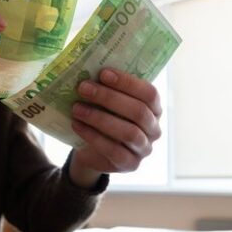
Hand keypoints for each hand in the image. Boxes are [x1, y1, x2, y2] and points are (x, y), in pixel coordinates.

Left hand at [68, 68, 161, 187]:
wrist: (91, 150)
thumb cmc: (102, 117)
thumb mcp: (106, 102)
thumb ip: (105, 87)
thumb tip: (86, 67)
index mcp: (153, 108)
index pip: (149, 93)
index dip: (127, 82)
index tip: (103, 73)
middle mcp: (154, 128)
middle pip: (138, 111)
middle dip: (109, 98)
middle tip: (83, 88)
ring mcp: (144, 148)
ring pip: (128, 132)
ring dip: (100, 118)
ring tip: (77, 108)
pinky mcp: (130, 164)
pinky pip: (114, 150)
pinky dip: (94, 137)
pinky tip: (77, 125)